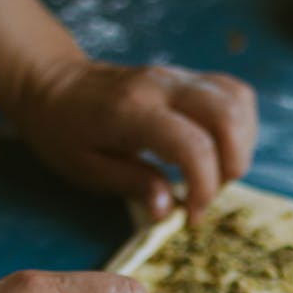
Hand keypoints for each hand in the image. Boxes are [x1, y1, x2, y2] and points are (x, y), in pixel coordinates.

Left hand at [12, 58, 257, 221]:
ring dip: (240, 145)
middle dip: (232, 165)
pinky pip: (233, 93)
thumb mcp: (86, 168)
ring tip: (214, 174)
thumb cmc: (64, 131)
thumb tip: (167, 211)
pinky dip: (239, 126)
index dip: (203, 188)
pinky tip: (217, 152)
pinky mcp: (188, 77)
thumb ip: (133, 184)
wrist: (52, 83)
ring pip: (238, 99)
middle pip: (228, 115)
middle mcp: (163, 86)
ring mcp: (178, 76)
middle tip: (207, 195)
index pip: (193, 145)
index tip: (190, 216)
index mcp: (134, 112)